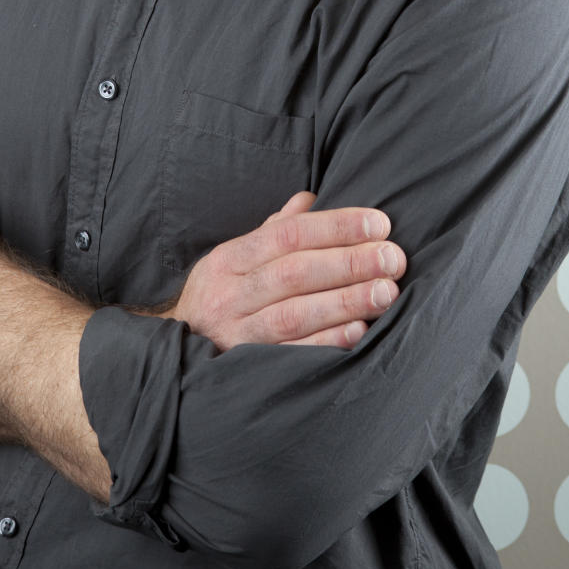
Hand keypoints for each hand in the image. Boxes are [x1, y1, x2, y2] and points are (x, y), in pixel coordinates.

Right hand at [170, 191, 405, 350]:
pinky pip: (292, 355)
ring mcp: (237, 334)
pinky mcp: (248, 371)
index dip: (335, 226)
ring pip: (295, 314)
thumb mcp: (235, 259)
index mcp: (229, 259)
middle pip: (294, 272)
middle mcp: (230, 295)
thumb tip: (311, 198)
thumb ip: (273, 229)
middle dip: (349, 262)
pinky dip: (327, 342)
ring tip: (386, 292)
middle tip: (393, 258)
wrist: (175, 357)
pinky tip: (359, 331)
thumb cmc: (221, 299)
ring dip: (345, 301)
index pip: (287, 234)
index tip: (379, 224)